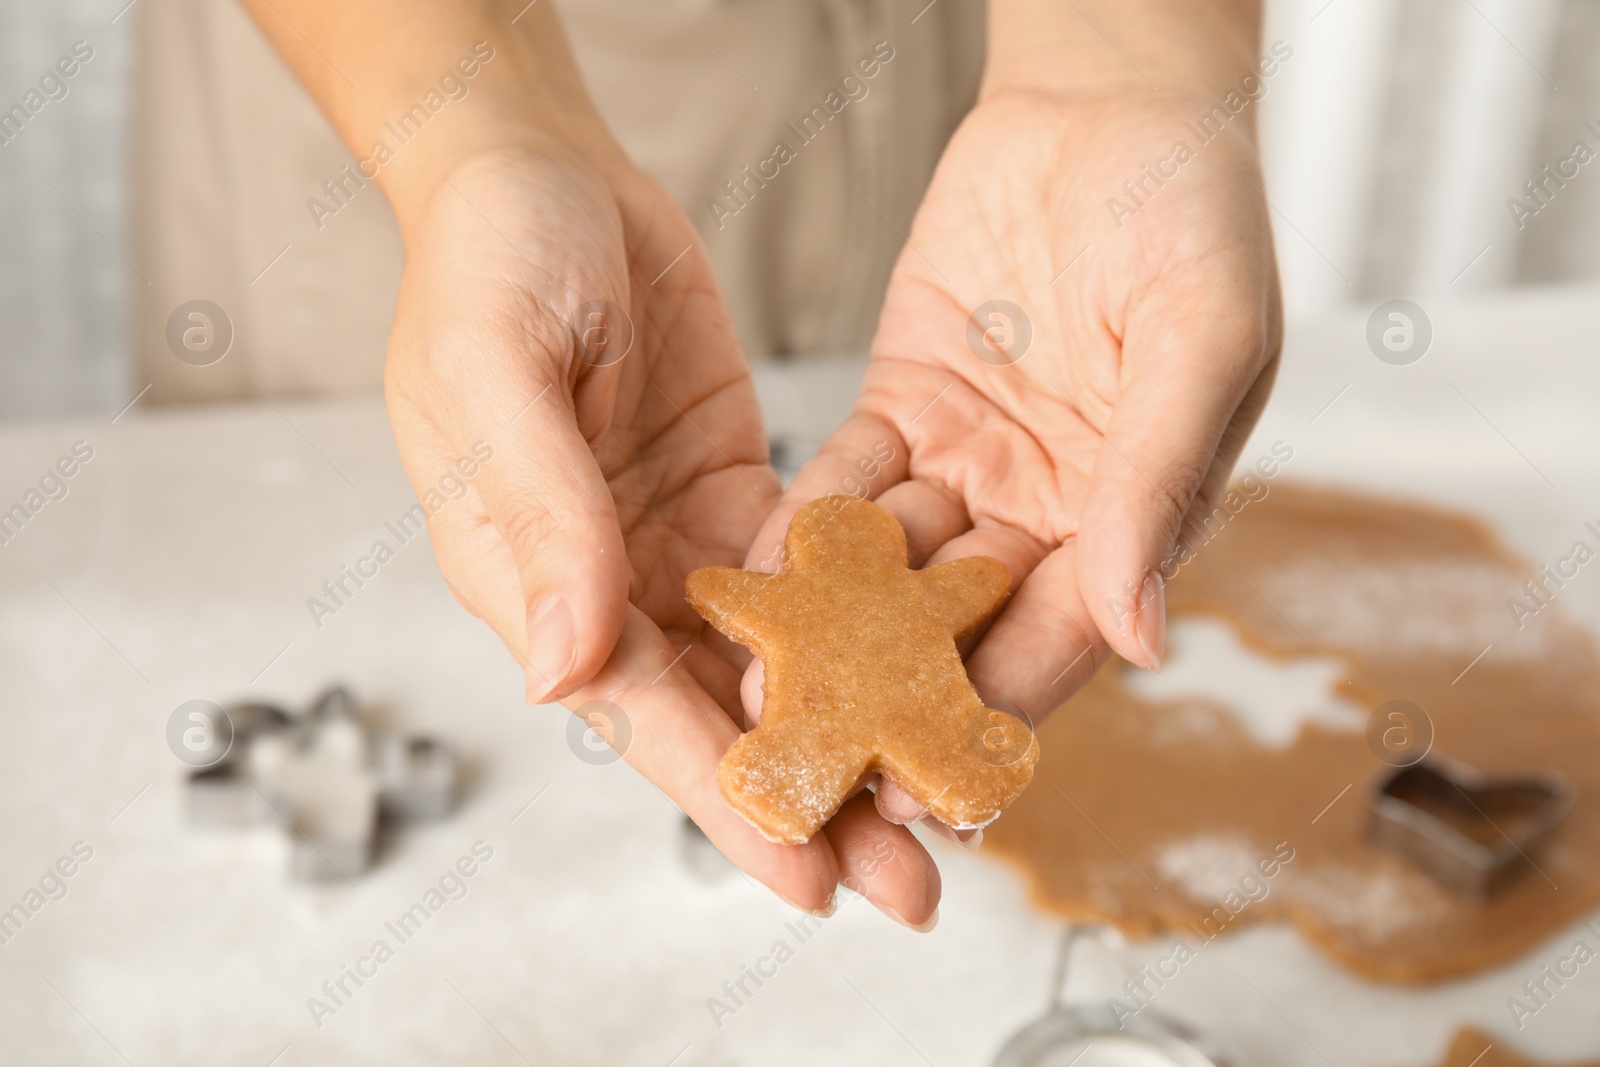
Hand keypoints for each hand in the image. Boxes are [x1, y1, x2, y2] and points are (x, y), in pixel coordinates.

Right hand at [385, 147, 942, 922]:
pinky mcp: (734, 492)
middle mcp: (604, 577)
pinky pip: (806, 575)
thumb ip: (540, 513)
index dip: (721, 796)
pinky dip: (861, 625)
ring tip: (939, 796)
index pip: (633, 708)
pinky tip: (929, 669)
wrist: (540, 169)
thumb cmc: (487, 258)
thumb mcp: (498, 372)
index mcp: (527, 573)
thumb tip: (567, 666)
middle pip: (716, 710)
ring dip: (850, 728)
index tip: (805, 876)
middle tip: (909, 881)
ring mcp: (672, 539)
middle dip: (810, 794)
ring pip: (771, 663)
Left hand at [744, 87, 1282, 824]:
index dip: (993, 715)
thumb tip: (1143, 634)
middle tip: (817, 761)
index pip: (1059, 640)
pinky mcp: (901, 410)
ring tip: (762, 688)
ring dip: (828, 631)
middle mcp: (1044, 511)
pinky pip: (844, 487)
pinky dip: (802, 533)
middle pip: (961, 630)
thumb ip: (1158, 484)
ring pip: (890, 573)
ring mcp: (969, 466)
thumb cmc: (1189, 209)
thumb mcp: (1201, 341)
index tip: (929, 790)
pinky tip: (752, 581)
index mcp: (1133, 517)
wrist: (1106, 104)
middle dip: (890, 694)